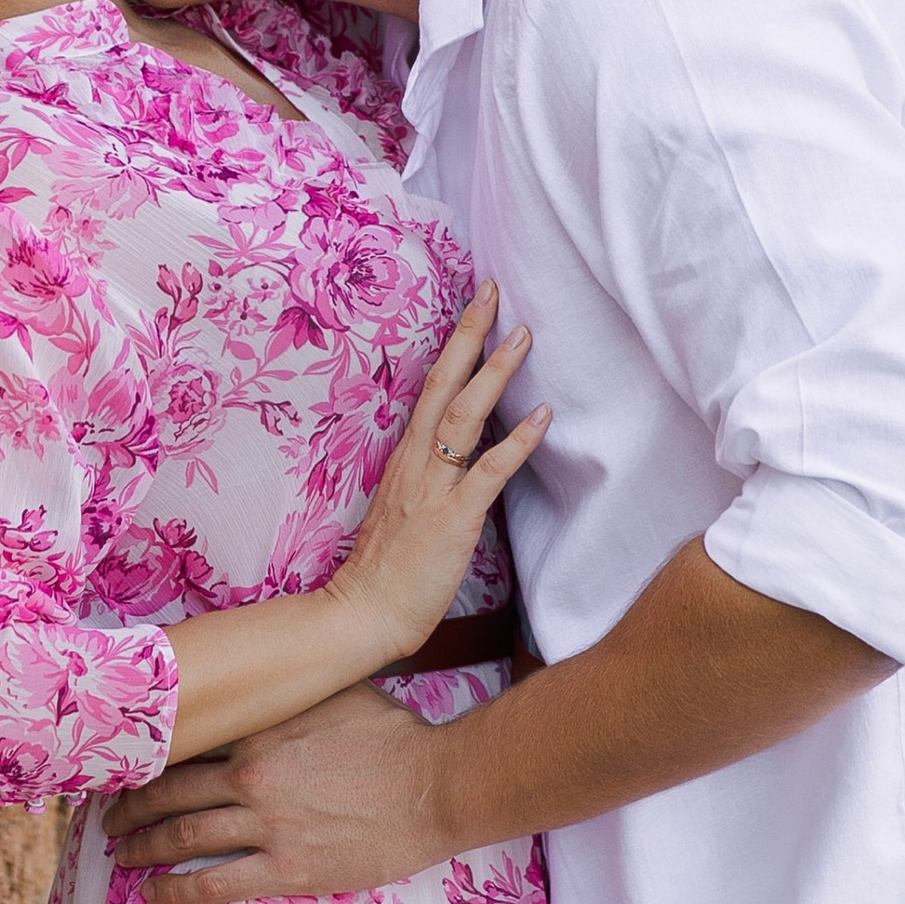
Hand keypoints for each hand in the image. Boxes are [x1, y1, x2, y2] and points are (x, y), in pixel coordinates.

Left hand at [105, 679, 447, 903]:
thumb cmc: (393, 736)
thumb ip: (288, 691)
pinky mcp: (288, 868)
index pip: (184, 743)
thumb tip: (260, 676)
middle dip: (129, 806)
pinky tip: (155, 894)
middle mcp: (251, 775)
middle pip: (169, 791)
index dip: (147, 757)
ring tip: (121, 854)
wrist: (434, 786)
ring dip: (142, 846)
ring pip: (181, 837)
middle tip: (105, 817)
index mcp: (259, 729)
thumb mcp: (334, 693)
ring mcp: (267, 824)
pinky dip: (177, 891)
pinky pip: (215, 883)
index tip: (124, 765)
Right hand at [323, 282, 546, 665]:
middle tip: (493, 291)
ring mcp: (432, 488)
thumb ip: (429, 475)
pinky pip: (488, 472)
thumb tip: (461, 452)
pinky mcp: (453, 519)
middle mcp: (415, 462)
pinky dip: (517, 441)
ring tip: (524, 336)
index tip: (475, 304)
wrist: (361, 612)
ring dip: (495, 373)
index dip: (454, 344)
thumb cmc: (385, 568)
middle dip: (470, 335)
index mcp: (404, 456)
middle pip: (442, 383)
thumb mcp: (404, 507)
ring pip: (465, 416)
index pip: (430, 385)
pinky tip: (543, 416)